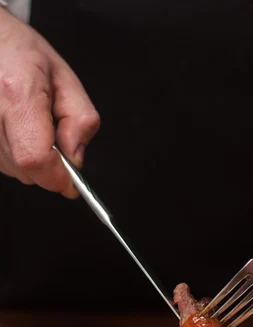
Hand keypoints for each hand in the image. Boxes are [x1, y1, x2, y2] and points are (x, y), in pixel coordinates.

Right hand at [0, 9, 99, 197]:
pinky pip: (2, 163)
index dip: (57, 177)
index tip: (72, 182)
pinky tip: (14, 128)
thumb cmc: (20, 54)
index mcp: (18, 94)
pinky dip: (15, 154)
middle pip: (27, 170)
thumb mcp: (65, 80)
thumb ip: (80, 122)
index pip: (36, 158)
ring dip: (31, 158)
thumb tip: (76, 159)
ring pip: (14, 170)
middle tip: (49, 133)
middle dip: (48, 166)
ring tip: (28, 123)